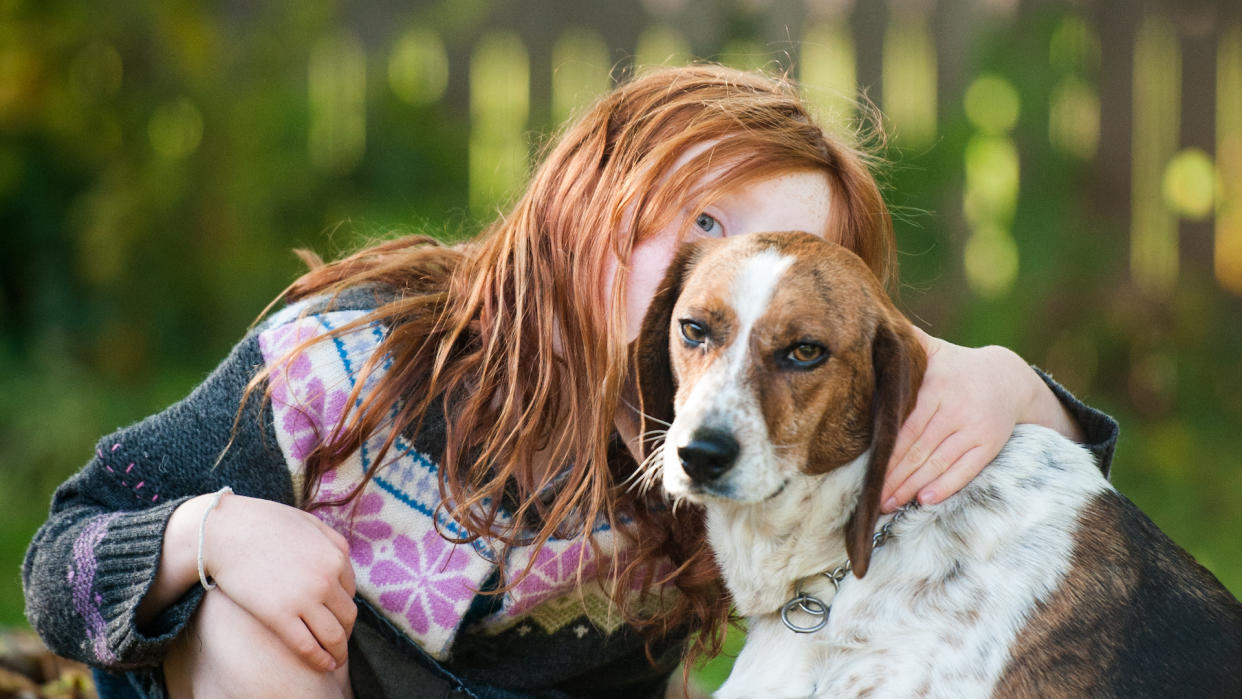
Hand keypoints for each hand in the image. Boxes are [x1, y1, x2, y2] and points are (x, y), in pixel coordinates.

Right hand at [203, 494, 356, 671]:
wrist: (224, 530)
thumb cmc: (262, 522)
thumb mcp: (308, 522)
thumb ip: (331, 540)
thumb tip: (343, 562)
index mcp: (336, 555)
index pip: (351, 592)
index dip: (345, 608)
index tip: (337, 618)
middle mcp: (326, 578)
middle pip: (347, 616)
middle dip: (346, 633)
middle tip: (339, 644)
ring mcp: (304, 598)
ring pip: (333, 635)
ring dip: (338, 652)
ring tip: (335, 661)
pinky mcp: (279, 615)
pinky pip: (307, 646)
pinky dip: (319, 660)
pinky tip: (322, 665)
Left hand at [880, 328, 1032, 512]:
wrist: (1007, 377)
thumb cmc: (954, 367)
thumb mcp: (931, 351)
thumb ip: (904, 345)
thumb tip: (869, 326)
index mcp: (936, 386)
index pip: (905, 426)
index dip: (886, 452)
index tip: (867, 472)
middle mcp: (956, 407)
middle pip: (918, 449)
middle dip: (893, 476)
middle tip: (872, 499)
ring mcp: (974, 427)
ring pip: (938, 462)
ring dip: (912, 486)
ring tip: (890, 504)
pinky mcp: (990, 444)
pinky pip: (967, 469)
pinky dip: (946, 486)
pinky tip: (925, 500)